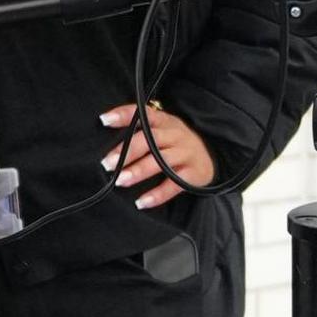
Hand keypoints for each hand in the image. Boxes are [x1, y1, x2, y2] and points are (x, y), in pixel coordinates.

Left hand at [99, 104, 216, 210]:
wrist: (212, 157)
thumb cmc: (176, 143)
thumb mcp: (164, 129)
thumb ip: (142, 130)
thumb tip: (108, 138)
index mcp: (165, 121)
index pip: (144, 114)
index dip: (124, 115)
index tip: (104, 120)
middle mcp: (175, 135)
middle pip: (150, 140)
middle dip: (127, 151)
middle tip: (107, 164)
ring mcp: (185, 154)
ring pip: (160, 161)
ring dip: (138, 171)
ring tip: (120, 180)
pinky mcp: (192, 175)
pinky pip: (173, 185)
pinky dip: (157, 195)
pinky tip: (141, 202)